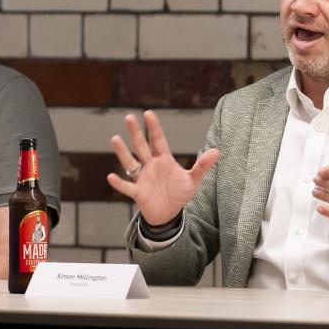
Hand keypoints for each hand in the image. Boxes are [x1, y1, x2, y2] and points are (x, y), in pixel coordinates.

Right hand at [106, 111, 221, 226]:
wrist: (168, 214)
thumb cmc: (178, 194)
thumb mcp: (193, 180)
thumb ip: (202, 166)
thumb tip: (217, 151)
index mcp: (163, 160)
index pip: (158, 140)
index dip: (153, 127)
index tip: (148, 113)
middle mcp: (150, 166)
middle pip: (141, 146)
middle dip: (136, 133)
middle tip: (129, 117)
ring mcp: (142, 178)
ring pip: (131, 163)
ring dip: (123, 152)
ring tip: (115, 139)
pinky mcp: (138, 193)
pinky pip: (127, 187)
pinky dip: (119, 183)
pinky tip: (111, 176)